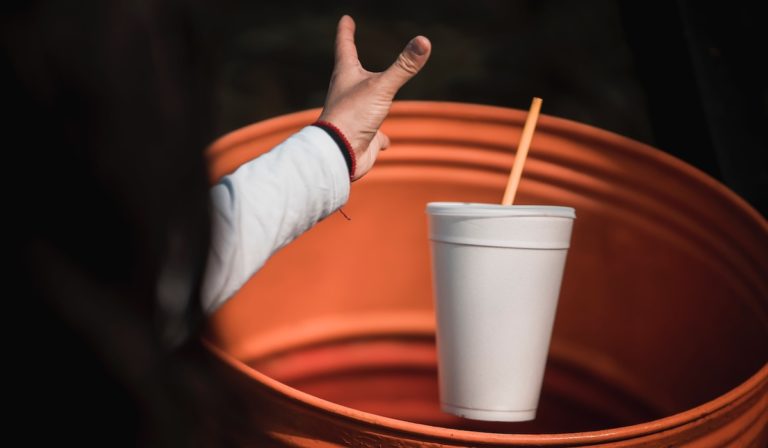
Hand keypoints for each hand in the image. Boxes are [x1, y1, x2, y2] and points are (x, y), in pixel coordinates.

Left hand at [318, 15, 430, 180]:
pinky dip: (380, 138)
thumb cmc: (353, 117)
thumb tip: (424, 42)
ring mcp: (354, 117)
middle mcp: (347, 94)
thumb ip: (404, 67)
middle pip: (350, 73)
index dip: (346, 31)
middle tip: (350, 50)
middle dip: (352, 61)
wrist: (339, 154)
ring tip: (373, 98)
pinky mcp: (362, 137)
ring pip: (362, 104)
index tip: (346, 19)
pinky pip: (373, 136)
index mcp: (346, 76)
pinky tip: (385, 142)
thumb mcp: (382, 88)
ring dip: (367, 99)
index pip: (345, 46)